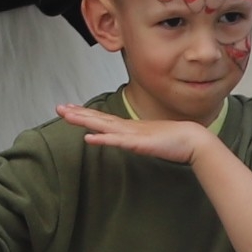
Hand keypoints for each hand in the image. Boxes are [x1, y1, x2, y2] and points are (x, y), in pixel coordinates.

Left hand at [59, 99, 217, 166]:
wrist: (193, 140)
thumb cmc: (175, 140)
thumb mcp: (150, 140)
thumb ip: (138, 139)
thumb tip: (128, 140)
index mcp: (130, 127)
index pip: (103, 119)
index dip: (86, 114)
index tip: (70, 109)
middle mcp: (128, 127)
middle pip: (98, 119)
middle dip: (77, 113)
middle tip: (59, 108)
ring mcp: (133, 134)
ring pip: (103, 126)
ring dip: (84, 121)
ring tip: (66, 116)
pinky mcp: (139, 143)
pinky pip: (117, 142)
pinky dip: (102, 139)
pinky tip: (89, 138)